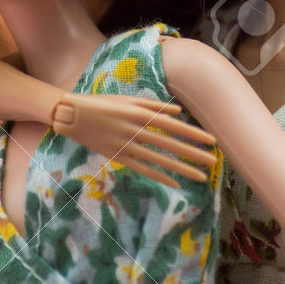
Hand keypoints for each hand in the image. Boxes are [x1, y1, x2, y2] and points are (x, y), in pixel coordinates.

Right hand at [50, 94, 217, 188]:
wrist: (70, 115)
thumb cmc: (100, 103)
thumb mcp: (127, 99)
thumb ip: (152, 106)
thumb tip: (177, 112)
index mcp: (139, 113)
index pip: (173, 126)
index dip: (193, 134)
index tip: (211, 140)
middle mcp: (136, 130)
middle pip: (171, 145)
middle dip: (194, 154)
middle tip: (214, 161)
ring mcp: (127, 145)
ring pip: (160, 160)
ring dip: (182, 169)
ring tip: (201, 176)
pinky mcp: (118, 157)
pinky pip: (143, 169)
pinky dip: (160, 176)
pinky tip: (175, 183)